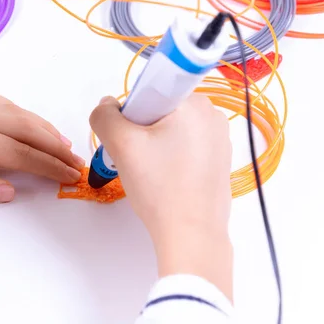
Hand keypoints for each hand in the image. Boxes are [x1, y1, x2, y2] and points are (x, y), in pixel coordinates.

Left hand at [0, 90, 84, 206]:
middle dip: (54, 145)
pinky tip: (21, 118)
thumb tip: (11, 191)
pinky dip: (16, 110)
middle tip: (76, 162)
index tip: (71, 177)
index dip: (48, 166)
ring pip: (14, 112)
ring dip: (41, 126)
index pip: (19, 152)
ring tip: (61, 143)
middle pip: (24, 127)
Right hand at [90, 95, 232, 298]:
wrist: (191, 234)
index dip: (130, 112)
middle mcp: (212, 114)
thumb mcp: (121, 144)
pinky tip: (163, 179)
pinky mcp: (218, 160)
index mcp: (194, 102)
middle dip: (139, 130)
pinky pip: (183, 146)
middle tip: (135, 159)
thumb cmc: (160, 187)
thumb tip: (106, 107)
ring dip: (151, 145)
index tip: (129, 137)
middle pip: (158, 109)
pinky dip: (167, 158)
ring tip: (149, 173)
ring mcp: (219, 139)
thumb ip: (104, 116)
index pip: (149, 89)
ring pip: (169, 129)